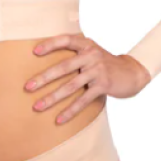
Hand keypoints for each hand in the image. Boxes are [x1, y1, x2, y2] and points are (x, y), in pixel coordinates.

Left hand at [24, 34, 151, 125]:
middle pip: (63, 67)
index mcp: (86, 45)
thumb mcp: (92, 52)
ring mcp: (98, 70)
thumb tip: (48, 61)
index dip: (50, 44)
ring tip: (37, 106)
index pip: (66, 40)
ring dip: (52, 98)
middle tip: (27, 87)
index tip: (34, 52)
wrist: (132, 72)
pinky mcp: (103, 85)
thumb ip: (76, 53)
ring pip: (71, 86)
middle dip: (43, 78)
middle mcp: (91, 55)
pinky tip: (59, 119)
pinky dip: (70, 111)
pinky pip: (83, 100)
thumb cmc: (105, 63)